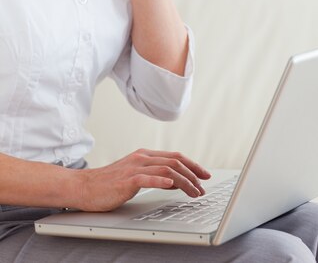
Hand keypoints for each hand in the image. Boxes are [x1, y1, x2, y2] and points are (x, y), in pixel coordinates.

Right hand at [76, 149, 210, 211]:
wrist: (84, 187)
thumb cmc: (109, 184)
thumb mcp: (136, 177)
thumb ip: (155, 175)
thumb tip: (176, 182)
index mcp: (145, 155)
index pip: (175, 157)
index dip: (193, 165)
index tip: (205, 174)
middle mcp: (142, 158)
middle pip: (175, 161)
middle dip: (193, 173)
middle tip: (204, 186)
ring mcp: (134, 167)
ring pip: (167, 169)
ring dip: (185, 181)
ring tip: (195, 191)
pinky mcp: (127, 179)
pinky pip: (147, 178)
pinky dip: (161, 180)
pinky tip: (171, 185)